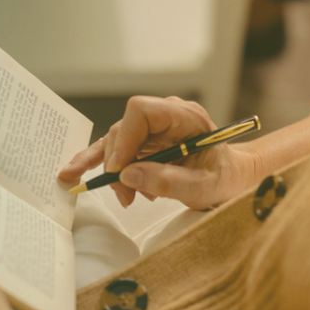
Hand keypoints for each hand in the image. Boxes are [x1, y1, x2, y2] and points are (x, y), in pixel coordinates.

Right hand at [58, 96, 261, 209]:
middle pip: (124, 129)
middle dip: (117, 162)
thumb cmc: (225, 179)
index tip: (119, 168)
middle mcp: (166, 116)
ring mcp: (153, 128)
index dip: (124, 138)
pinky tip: (75, 172)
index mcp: (185, 117)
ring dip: (112, 170)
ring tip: (123, 197)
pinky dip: (98, 163)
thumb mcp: (203, 187)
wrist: (233, 179)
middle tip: (124, 194)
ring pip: (116, 141)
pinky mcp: (144, 142)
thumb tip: (128, 175)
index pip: (141, 111)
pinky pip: (115, 149)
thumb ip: (168, 181)